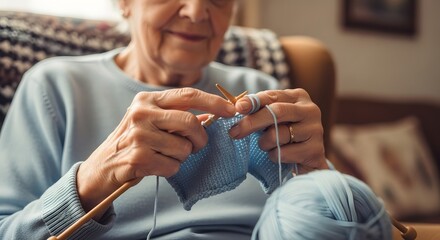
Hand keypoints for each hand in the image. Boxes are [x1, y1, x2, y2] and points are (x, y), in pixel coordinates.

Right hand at [77, 88, 235, 212]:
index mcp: (147, 100)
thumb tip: (212, 114)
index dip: (214, 102)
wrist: (102, 168)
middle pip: (191, 122)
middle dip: (200, 139)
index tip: (232, 110)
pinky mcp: (137, 157)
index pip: (188, 95)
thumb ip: (178, 116)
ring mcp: (138, 135)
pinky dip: (170, 169)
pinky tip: (155, 166)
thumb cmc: (134, 143)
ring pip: (184, 148)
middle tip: (195, 146)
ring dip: (181, 157)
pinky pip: (173, 166)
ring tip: (164, 156)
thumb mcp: (152, 122)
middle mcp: (141, 113)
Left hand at [229, 88, 327, 173]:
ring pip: (278, 135)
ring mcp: (315, 130)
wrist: (306, 161)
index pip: (272, 96)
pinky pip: (283, 153)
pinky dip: (274, 156)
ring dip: (264, 143)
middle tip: (234, 132)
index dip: (253, 101)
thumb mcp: (272, 119)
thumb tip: (238, 106)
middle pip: (276, 112)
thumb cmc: (284, 135)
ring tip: (267, 146)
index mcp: (298, 97)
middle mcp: (310, 110)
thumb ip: (259, 110)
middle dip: (252, 122)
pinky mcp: (315, 150)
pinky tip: (280, 156)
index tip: (238, 108)